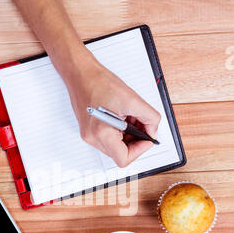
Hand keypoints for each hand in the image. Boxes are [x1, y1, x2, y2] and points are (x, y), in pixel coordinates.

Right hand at [65, 53, 160, 167]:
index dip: (140, 150)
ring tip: (131, 118)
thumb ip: (149, 118)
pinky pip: (108, 139)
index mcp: (101, 133)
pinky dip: (120, 131)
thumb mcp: (132, 100)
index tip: (147, 138)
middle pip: (120, 154)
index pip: (124, 159)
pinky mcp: (89, 131)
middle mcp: (93, 138)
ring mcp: (89, 135)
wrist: (81, 73)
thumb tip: (153, 130)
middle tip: (142, 126)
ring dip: (128, 136)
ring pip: (115, 147)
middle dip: (135, 141)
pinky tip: (122, 117)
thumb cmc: (99, 82)